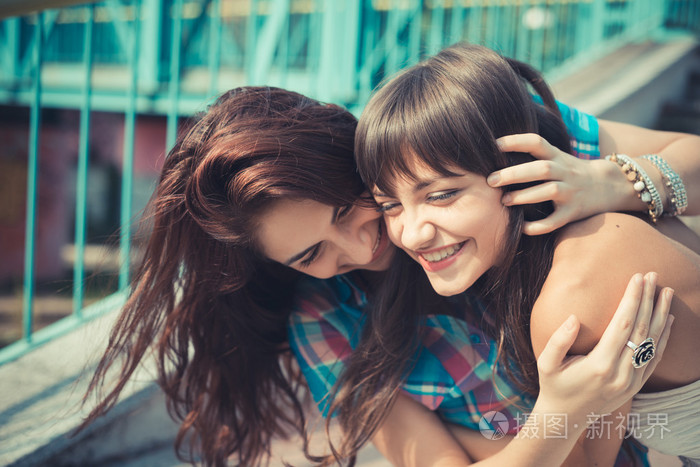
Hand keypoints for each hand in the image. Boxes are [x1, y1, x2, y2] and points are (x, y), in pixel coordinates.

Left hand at [489, 134, 620, 235]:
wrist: (610, 185)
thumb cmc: (570, 171)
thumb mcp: (557, 156)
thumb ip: (533, 153)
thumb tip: (494, 149)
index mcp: (557, 156)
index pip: (537, 142)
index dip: (516, 141)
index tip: (494, 145)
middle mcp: (565, 172)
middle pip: (542, 168)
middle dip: (515, 174)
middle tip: (491, 180)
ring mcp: (571, 192)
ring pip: (549, 191)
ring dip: (525, 196)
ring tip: (504, 201)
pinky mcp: (574, 212)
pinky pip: (556, 221)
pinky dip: (538, 226)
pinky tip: (522, 227)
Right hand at [536, 272, 672, 417]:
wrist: (566, 417)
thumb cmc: (553, 385)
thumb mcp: (546, 363)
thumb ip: (559, 340)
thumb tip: (573, 317)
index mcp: (600, 365)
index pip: (623, 324)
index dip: (632, 299)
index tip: (636, 277)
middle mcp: (621, 374)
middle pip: (642, 330)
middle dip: (648, 300)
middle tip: (653, 275)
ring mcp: (631, 381)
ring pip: (653, 342)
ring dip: (661, 314)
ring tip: (667, 291)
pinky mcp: (635, 385)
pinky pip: (654, 358)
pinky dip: (664, 337)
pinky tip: (668, 319)